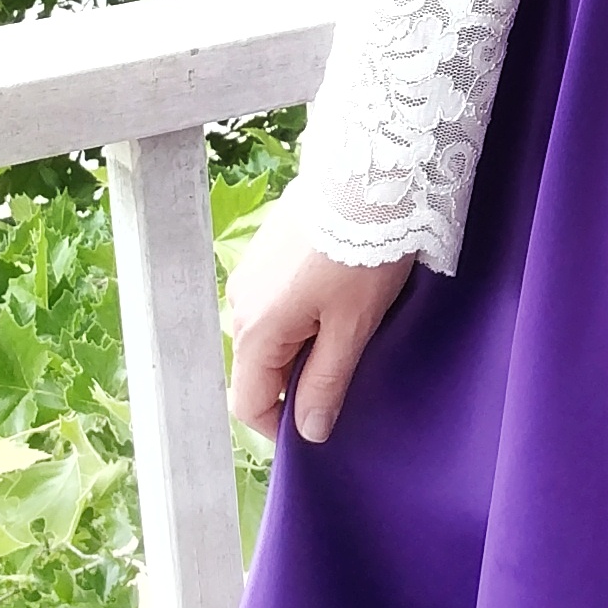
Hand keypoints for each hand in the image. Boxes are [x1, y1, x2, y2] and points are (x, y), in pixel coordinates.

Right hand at [224, 207, 414, 444]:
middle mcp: (242, 303)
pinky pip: (275, 301)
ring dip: (300, 344)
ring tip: (347, 328)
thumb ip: (325, 382)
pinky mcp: (266, 250)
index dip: (281, 426)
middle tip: (345, 370)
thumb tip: (308, 431)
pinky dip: (299, 314)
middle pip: (257, 368)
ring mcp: (250, 272)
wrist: (366, 176)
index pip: (248, 403)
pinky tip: (337, 297)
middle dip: (295, 381)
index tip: (319, 425)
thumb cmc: (361, 255)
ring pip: (268, 333)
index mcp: (256, 330)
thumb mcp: (352, 328)